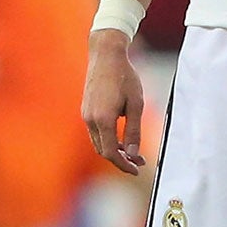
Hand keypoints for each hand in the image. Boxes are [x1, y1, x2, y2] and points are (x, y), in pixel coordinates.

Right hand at [81, 30, 146, 172]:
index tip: (137, 169)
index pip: (110, 152)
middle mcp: (90, 119)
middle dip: (121, 159)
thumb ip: (134, 130)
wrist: (106, 56)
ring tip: (134, 152)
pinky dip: (108, 139)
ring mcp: (85, 115)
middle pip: (103, 150)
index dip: (123, 165)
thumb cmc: (125, 77)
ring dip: (115, 150)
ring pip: (99, 142)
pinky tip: (122, 138)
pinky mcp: (86, 110)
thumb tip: (133, 154)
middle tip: (140, 162)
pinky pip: (96, 132)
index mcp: (103, 119)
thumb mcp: (136, 104)